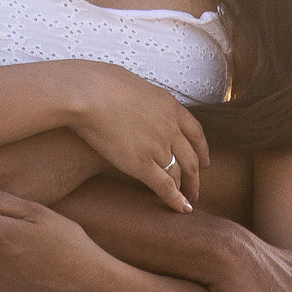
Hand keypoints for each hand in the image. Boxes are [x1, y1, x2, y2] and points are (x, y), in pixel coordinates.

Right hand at [64, 61, 208, 212]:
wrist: (87, 93)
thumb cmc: (100, 82)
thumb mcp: (133, 83)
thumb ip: (143, 98)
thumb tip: (136, 101)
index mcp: (170, 106)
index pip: (195, 132)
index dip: (202, 150)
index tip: (205, 162)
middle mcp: (170, 128)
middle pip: (191, 158)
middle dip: (196, 176)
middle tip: (195, 188)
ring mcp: (158, 147)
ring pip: (179, 174)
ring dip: (186, 190)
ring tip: (187, 200)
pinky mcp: (140, 164)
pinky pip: (164, 186)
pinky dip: (175, 199)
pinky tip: (181, 208)